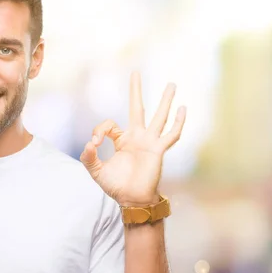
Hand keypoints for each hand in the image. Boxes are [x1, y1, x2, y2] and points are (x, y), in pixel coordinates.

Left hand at [80, 72, 185, 206]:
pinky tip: (183, 109)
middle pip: (137, 108)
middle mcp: (137, 137)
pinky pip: (171, 135)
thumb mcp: (96, 171)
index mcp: (122, 140)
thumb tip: (88, 144)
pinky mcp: (158, 150)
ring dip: (165, 101)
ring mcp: (149, 142)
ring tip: (172, 84)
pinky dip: (178, 123)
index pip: (109, 125)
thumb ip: (89, 157)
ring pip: (158, 117)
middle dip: (136, 90)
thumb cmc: (116, 186)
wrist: (132, 200)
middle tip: (135, 72)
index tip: (94, 144)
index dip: (99, 130)